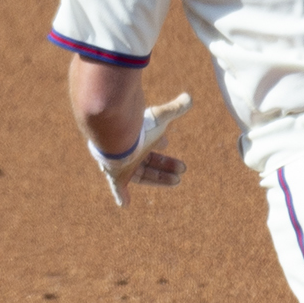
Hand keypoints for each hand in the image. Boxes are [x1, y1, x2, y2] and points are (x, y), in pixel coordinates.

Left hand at [91, 92, 193, 207]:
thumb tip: (189, 98)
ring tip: (177, 180)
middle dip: (165, 164)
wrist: (114, 135)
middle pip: (148, 159)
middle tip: (182, 168)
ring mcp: (121, 163)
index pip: (148, 140)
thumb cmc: (138, 126)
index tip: (165, 143)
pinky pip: (117, 187)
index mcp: (137, 135)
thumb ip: (175, 108)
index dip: (158, 143)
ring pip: (141, 173)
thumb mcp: (161, 117)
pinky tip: (124, 204)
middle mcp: (128, 149)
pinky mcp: (116, 175)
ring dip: (159, 178)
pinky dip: (120, 195)